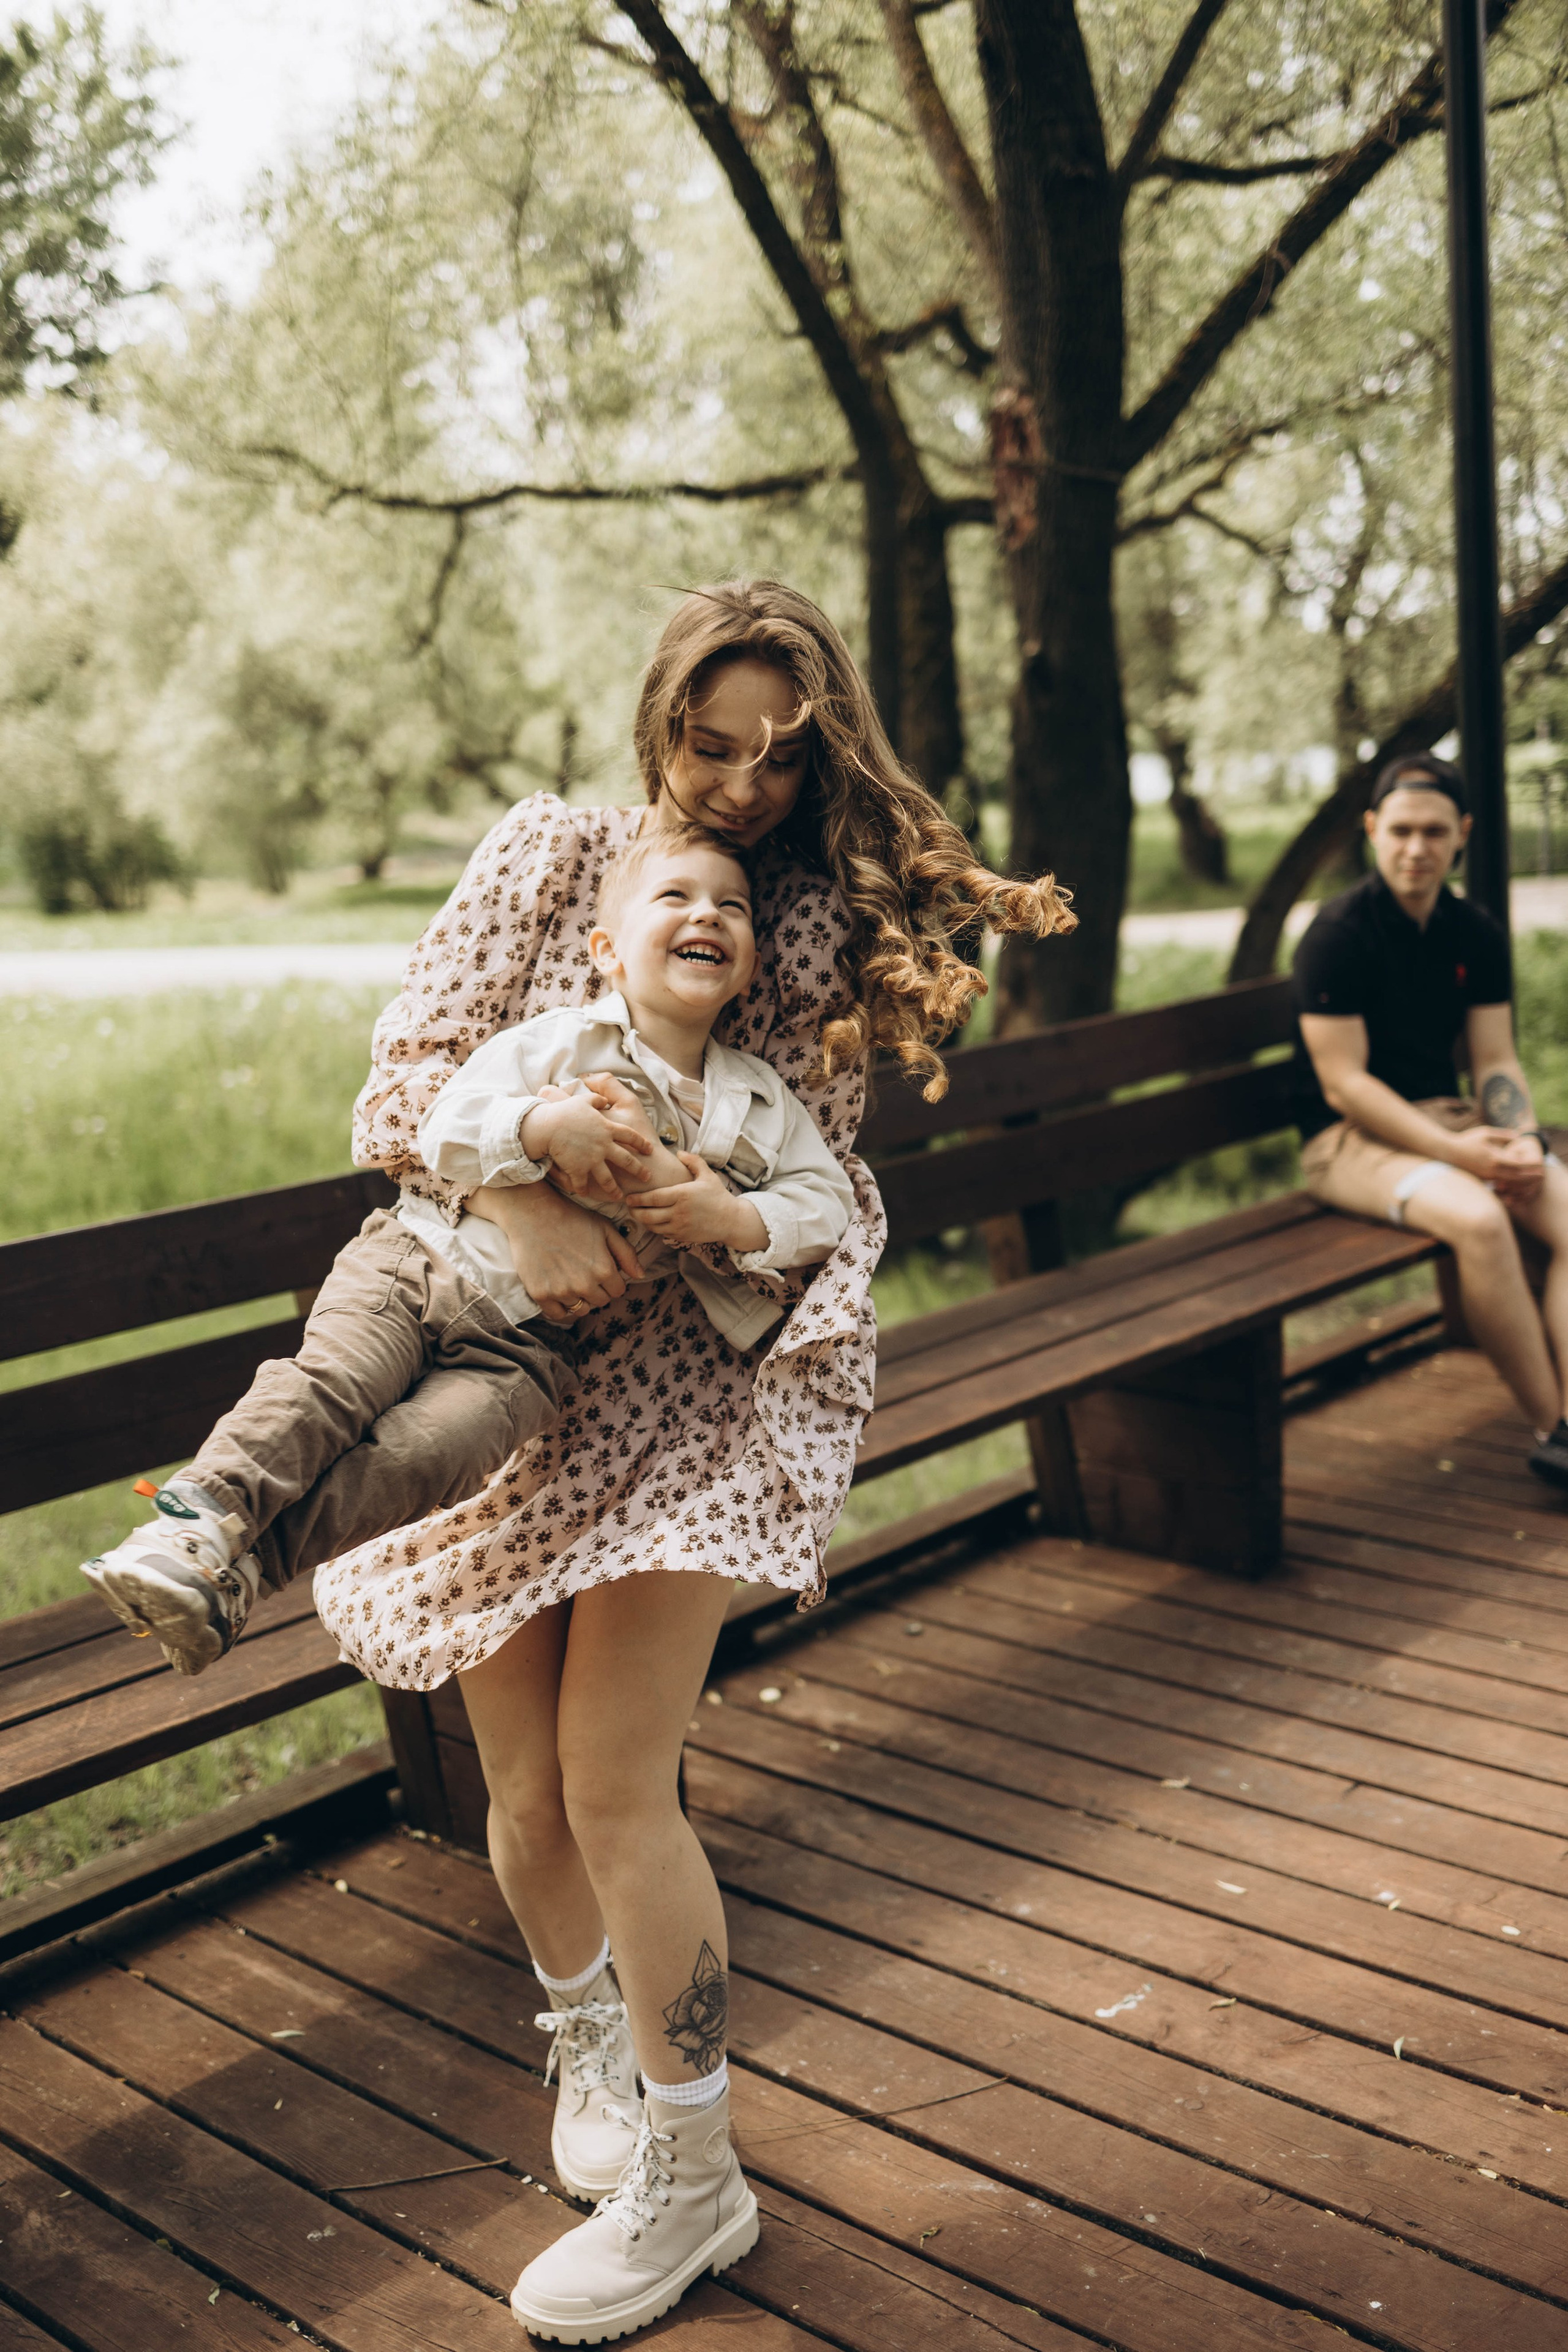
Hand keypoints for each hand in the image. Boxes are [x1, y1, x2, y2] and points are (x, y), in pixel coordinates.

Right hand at [466, 1181, 642, 1321]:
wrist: (533, 1213)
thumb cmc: (572, 1218)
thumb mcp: (605, 1229)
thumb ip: (626, 1253)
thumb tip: (641, 1276)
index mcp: (603, 1269)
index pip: (618, 1291)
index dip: (612, 1281)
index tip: (601, 1270)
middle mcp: (584, 1284)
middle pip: (600, 1302)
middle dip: (598, 1290)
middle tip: (584, 1272)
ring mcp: (561, 1291)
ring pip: (581, 1309)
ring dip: (580, 1299)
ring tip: (571, 1280)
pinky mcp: (541, 1294)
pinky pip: (558, 1314)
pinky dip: (561, 1307)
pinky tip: (560, 1292)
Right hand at [521, 1087, 652, 1200]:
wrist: (549, 1126)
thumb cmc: (565, 1111)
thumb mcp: (584, 1100)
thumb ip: (597, 1099)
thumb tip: (603, 1099)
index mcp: (607, 1129)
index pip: (630, 1136)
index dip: (641, 1143)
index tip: (649, 1149)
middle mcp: (604, 1146)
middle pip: (626, 1160)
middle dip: (639, 1170)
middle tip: (647, 1178)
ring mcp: (592, 1160)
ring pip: (608, 1179)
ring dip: (614, 1189)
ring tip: (619, 1197)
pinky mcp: (579, 1170)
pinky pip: (583, 1184)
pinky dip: (584, 1190)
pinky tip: (585, 1194)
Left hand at [624, 1153, 769, 1252]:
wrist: (731, 1220)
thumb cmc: (718, 1196)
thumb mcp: (707, 1175)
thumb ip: (693, 1161)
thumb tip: (678, 1152)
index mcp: (682, 1195)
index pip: (653, 1198)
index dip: (637, 1199)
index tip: (628, 1197)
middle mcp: (678, 1212)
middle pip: (647, 1215)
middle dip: (635, 1211)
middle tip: (629, 1206)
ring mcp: (680, 1227)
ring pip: (652, 1226)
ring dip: (643, 1221)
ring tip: (638, 1214)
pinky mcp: (682, 1237)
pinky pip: (662, 1233)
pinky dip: (654, 1228)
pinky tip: (653, 1221)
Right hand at [1450, 1125, 1544, 1199]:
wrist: (1447, 1153)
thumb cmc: (1466, 1140)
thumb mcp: (1486, 1133)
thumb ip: (1503, 1135)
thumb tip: (1518, 1136)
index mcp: (1495, 1158)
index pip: (1518, 1165)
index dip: (1530, 1166)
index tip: (1540, 1165)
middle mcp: (1492, 1170)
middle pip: (1516, 1177)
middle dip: (1529, 1177)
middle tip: (1540, 1176)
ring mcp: (1486, 1177)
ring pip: (1508, 1182)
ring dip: (1520, 1182)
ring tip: (1530, 1179)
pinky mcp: (1481, 1180)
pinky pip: (1498, 1184)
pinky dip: (1509, 1183)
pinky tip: (1514, 1182)